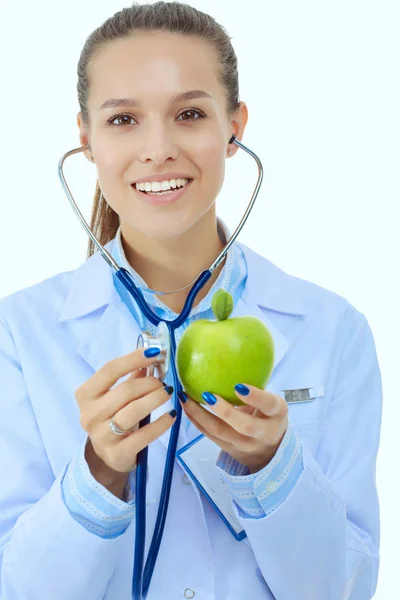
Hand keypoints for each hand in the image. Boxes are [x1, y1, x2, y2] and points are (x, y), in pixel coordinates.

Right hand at [75, 347, 174, 481]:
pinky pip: (144, 435)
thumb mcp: (115, 396)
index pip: (110, 370)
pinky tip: (170, 415)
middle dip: (149, 383)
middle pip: (125, 391)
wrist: (106, 456)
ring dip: (155, 399)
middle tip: (163, 382)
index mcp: (86, 394)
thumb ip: (131, 376)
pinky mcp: (118, 453)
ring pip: (133, 411)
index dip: (133, 359)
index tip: (154, 352)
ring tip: (167, 393)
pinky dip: (161, 423)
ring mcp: (102, 436)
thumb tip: (152, 355)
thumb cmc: (112, 417)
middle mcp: (89, 415)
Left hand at [180, 385, 287, 473]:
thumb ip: (255, 387)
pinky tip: (185, 406)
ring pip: (220, 432)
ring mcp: (246, 445)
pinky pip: (209, 435)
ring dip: (200, 414)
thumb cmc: (267, 416)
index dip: (255, 397)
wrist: (270, 451)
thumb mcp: (270, 402)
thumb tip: (229, 357)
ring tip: (185, 397)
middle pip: (244, 425)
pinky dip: (196, 420)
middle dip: (224, 411)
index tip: (239, 386)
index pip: (269, 405)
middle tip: (207, 395)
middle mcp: (264, 432)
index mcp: (276, 415)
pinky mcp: (230, 450)